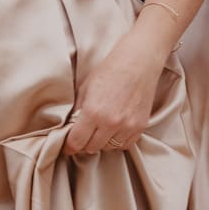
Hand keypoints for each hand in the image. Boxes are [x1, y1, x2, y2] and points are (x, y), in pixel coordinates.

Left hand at [64, 31, 167, 155]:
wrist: (138, 62)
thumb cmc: (110, 70)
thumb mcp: (85, 88)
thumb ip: (77, 111)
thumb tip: (70, 128)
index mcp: (93, 112)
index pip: (76, 143)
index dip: (69, 146)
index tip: (68, 145)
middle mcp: (110, 123)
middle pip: (91, 148)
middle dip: (85, 143)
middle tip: (84, 134)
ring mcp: (127, 126)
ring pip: (108, 148)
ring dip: (102, 142)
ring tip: (101, 128)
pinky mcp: (140, 127)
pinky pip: (124, 144)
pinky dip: (117, 140)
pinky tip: (115, 129)